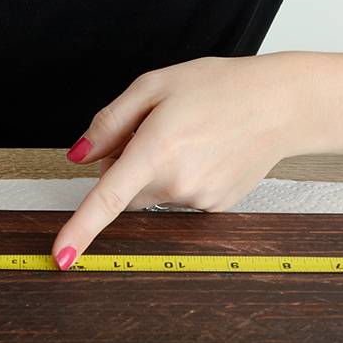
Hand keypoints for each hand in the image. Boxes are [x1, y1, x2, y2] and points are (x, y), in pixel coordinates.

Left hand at [52, 54, 300, 269]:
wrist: (281, 104)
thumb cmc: (219, 87)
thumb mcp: (154, 86)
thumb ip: (109, 123)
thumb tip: (78, 156)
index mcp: (155, 150)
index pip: (108, 198)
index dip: (80, 229)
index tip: (61, 256)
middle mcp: (176, 182)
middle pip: (125, 189)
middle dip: (127, 165)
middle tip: (155, 128)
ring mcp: (198, 199)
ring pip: (153, 194)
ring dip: (157, 170)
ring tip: (189, 136)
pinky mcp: (214, 206)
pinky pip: (179, 197)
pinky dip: (182, 177)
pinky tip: (205, 151)